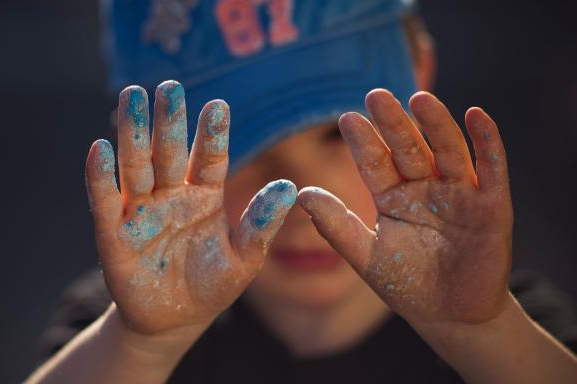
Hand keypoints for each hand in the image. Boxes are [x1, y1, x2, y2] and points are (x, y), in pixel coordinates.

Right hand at [85, 81, 295, 333]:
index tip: (219, 105)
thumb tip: (290, 188)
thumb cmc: (212, 286)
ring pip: (136, 166)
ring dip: (133, 133)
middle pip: (168, 152)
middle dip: (168, 120)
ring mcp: (140, 211)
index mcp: (204, 196)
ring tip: (133, 97)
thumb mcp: (244, 259)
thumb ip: (261, 224)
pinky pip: (104, 201)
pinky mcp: (113, 233)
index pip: (209, 158)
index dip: (212, 133)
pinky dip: (101, 177)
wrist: (174, 321)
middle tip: (168, 87)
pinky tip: (100, 149)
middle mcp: (171, 195)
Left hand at [298, 89, 511, 324]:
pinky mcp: (492, 206)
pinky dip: (487, 142)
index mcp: (393, 196)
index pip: (376, 163)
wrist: (450, 316)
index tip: (347, 119)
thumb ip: (336, 225)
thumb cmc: (406, 284)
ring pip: (447, 150)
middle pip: (409, 149)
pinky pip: (491, 169)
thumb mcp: (367, 256)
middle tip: (376, 95)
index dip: (364, 142)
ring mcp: (459, 194)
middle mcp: (425, 188)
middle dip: (394, 123)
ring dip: (436, 124)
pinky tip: (475, 115)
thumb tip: (300, 192)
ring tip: (419, 99)